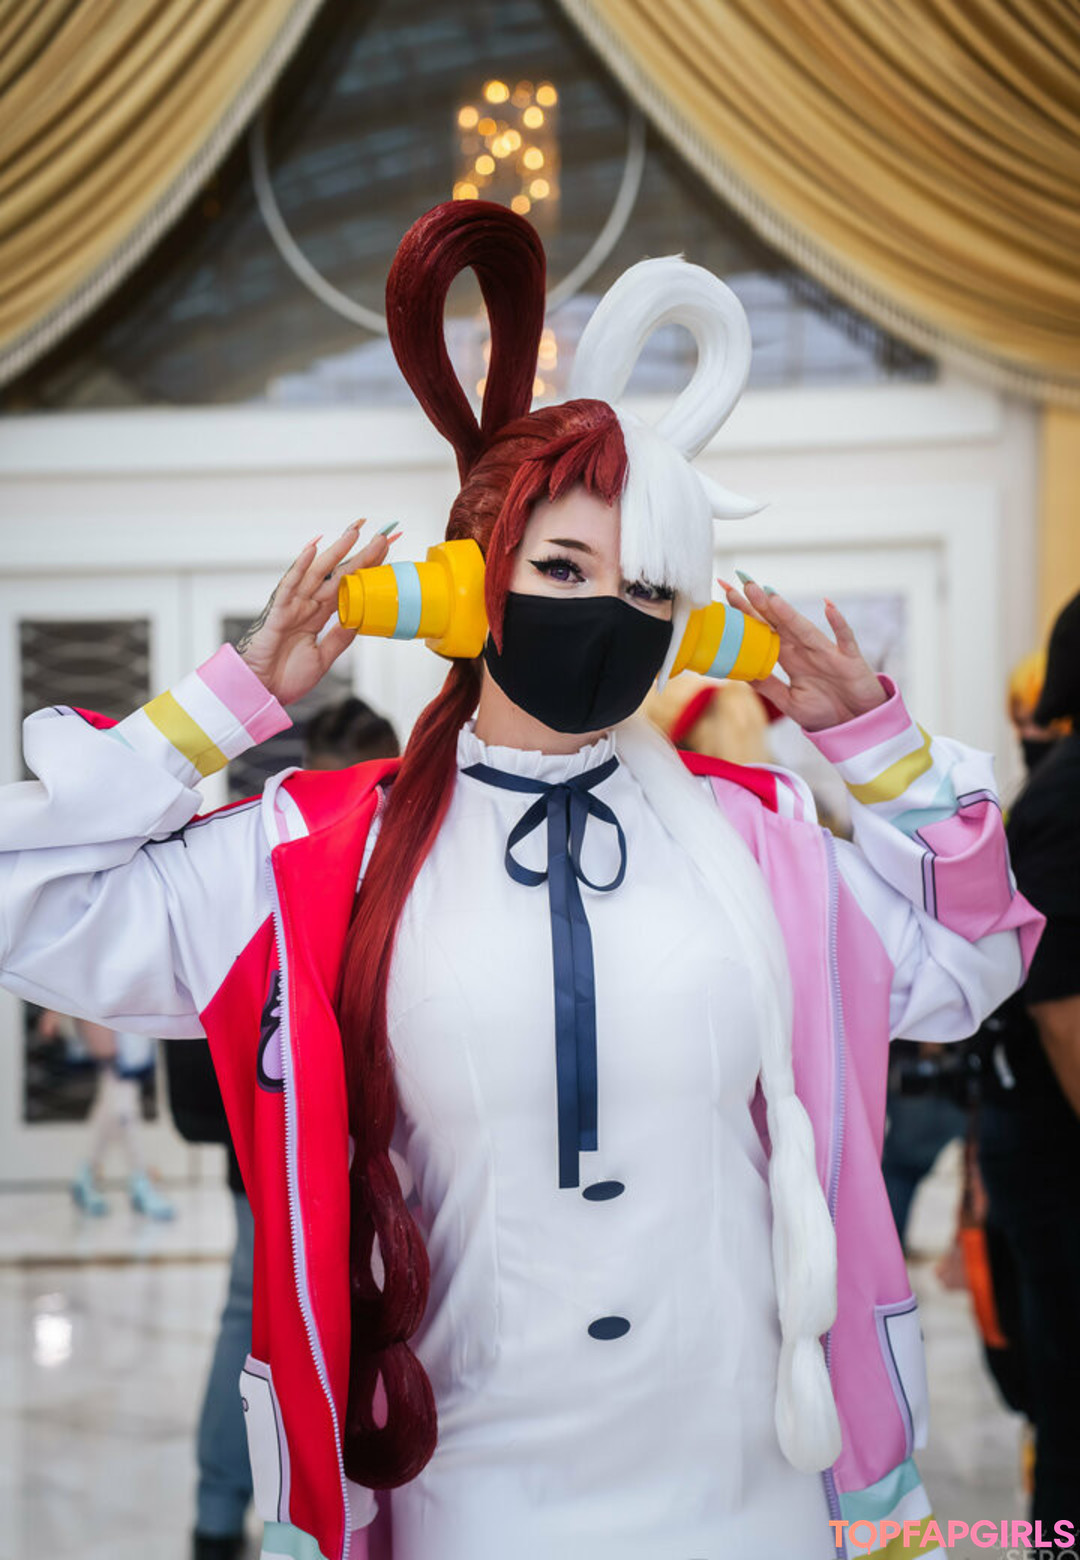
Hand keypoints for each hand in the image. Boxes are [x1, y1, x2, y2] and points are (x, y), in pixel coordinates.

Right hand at [237, 522, 396, 705]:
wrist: (260, 692)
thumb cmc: (285, 677)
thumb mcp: (324, 658)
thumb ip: (340, 637)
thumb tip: (359, 620)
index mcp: (317, 615)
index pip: (346, 586)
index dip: (365, 568)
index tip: (385, 552)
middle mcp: (307, 605)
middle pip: (337, 574)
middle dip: (358, 553)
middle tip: (380, 534)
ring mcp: (293, 606)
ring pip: (317, 573)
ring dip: (335, 552)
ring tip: (353, 532)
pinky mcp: (278, 613)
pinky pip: (290, 586)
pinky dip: (301, 568)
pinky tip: (313, 550)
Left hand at [719, 576, 886, 731]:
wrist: (856, 725)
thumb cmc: (824, 711)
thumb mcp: (789, 701)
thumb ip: (767, 686)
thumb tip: (739, 670)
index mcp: (790, 658)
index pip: (764, 630)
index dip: (746, 614)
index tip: (725, 594)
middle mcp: (806, 649)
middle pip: (779, 622)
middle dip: (760, 603)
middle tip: (741, 580)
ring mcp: (827, 652)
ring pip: (804, 628)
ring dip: (787, 612)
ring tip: (769, 595)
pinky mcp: (849, 660)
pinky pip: (844, 638)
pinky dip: (838, 623)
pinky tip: (828, 606)